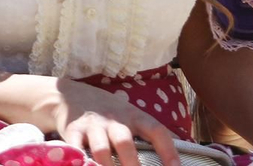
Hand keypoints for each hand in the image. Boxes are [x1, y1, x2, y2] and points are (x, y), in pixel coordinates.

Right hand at [44, 79, 177, 165]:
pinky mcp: (72, 131)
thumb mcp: (131, 115)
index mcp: (134, 116)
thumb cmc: (109, 111)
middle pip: (125, 142)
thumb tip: (182, 151)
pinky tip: (85, 165)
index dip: (168, 151)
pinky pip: (75, 148)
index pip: (156, 131)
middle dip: (132, 163)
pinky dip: (80, 160)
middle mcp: (114, 120)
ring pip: (101, 149)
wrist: (70, 95)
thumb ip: (150, 132)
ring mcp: (93, 126)